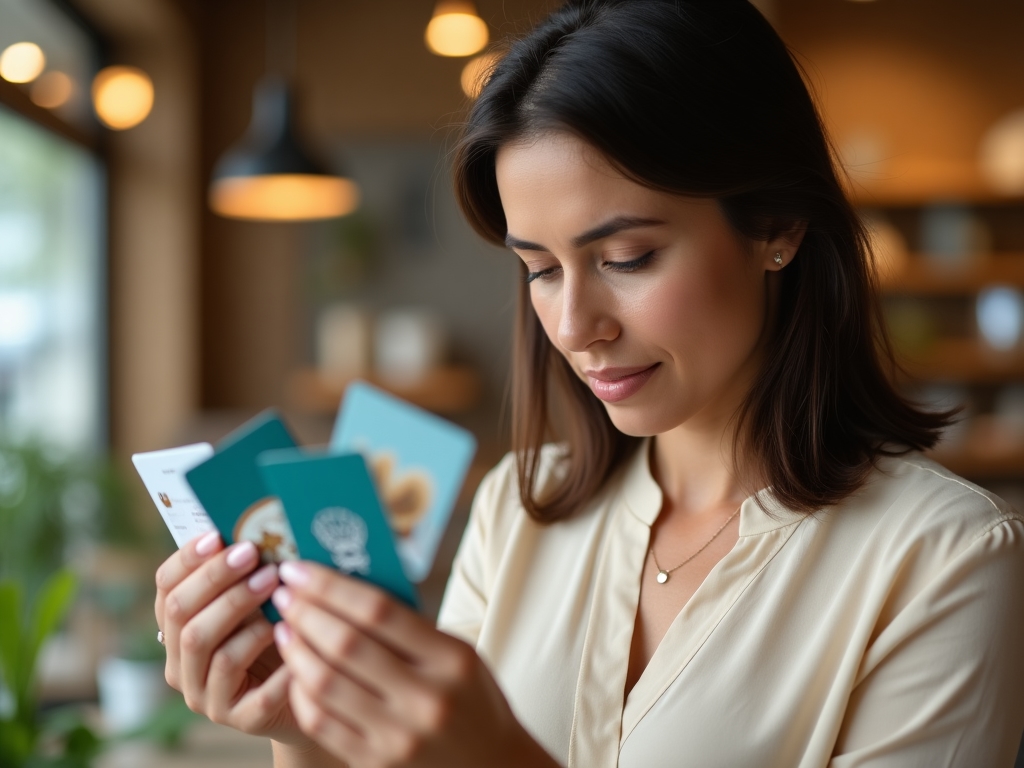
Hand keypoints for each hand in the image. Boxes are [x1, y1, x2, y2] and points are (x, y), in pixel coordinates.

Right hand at [154, 532, 308, 746]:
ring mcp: (206, 696)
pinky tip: (294, 634)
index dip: (188, 559)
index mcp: (178, 628)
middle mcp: (181, 664)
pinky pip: (253, 690)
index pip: (166, 588)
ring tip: (276, 587)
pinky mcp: (241, 720)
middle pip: (182, 615)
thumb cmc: (283, 633)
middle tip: (253, 554)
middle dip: (216, 579)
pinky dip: (275, 658)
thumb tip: (259, 526)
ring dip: (241, 610)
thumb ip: (250, 572)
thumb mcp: (262, 600)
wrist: (312, 691)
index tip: (217, 534)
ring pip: (207, 647)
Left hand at [270, 562, 557, 767]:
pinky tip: (296, 669)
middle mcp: (427, 699)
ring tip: (286, 627)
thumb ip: (410, 625)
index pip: (379, 611)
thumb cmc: (469, 698)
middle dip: (306, 612)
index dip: (331, 586)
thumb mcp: (458, 654)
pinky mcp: (375, 763)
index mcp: (453, 660)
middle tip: (285, 593)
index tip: (300, 569)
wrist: (490, 765)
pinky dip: (300, 690)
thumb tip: (343, 585)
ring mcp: (399, 737)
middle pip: (347, 644)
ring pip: (325, 683)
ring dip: (296, 649)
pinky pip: (321, 721)